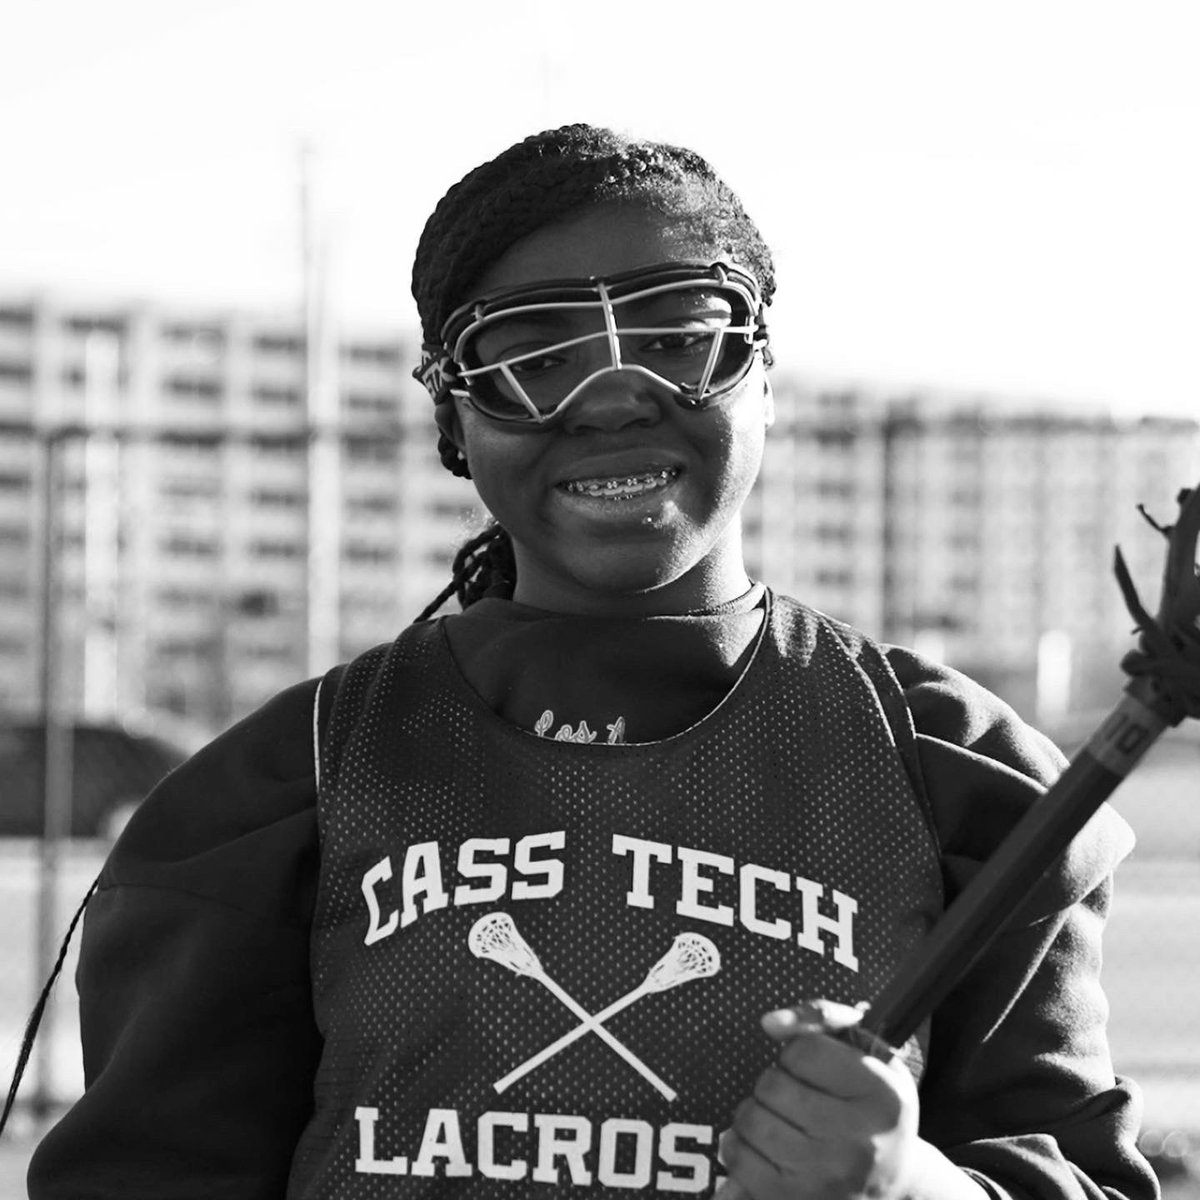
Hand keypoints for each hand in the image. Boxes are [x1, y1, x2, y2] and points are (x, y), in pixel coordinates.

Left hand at [720, 999, 918, 1199]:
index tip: (811, 1068)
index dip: (797, 1053)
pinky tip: (760, 1145)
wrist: (892, 1185)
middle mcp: (860, 1142)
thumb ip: (822, 1018)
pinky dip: (738, 1145)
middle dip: (773, 1082)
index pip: (803, 1051)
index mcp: (883, 1097)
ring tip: (777, 1118)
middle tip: (792, 1095)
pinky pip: (739, 1160)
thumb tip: (769, 1022)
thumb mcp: (866, 1052)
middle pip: (772, 1085)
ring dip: (752, 1112)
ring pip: (751, 1120)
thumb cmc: (870, 1106)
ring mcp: (828, 1179)